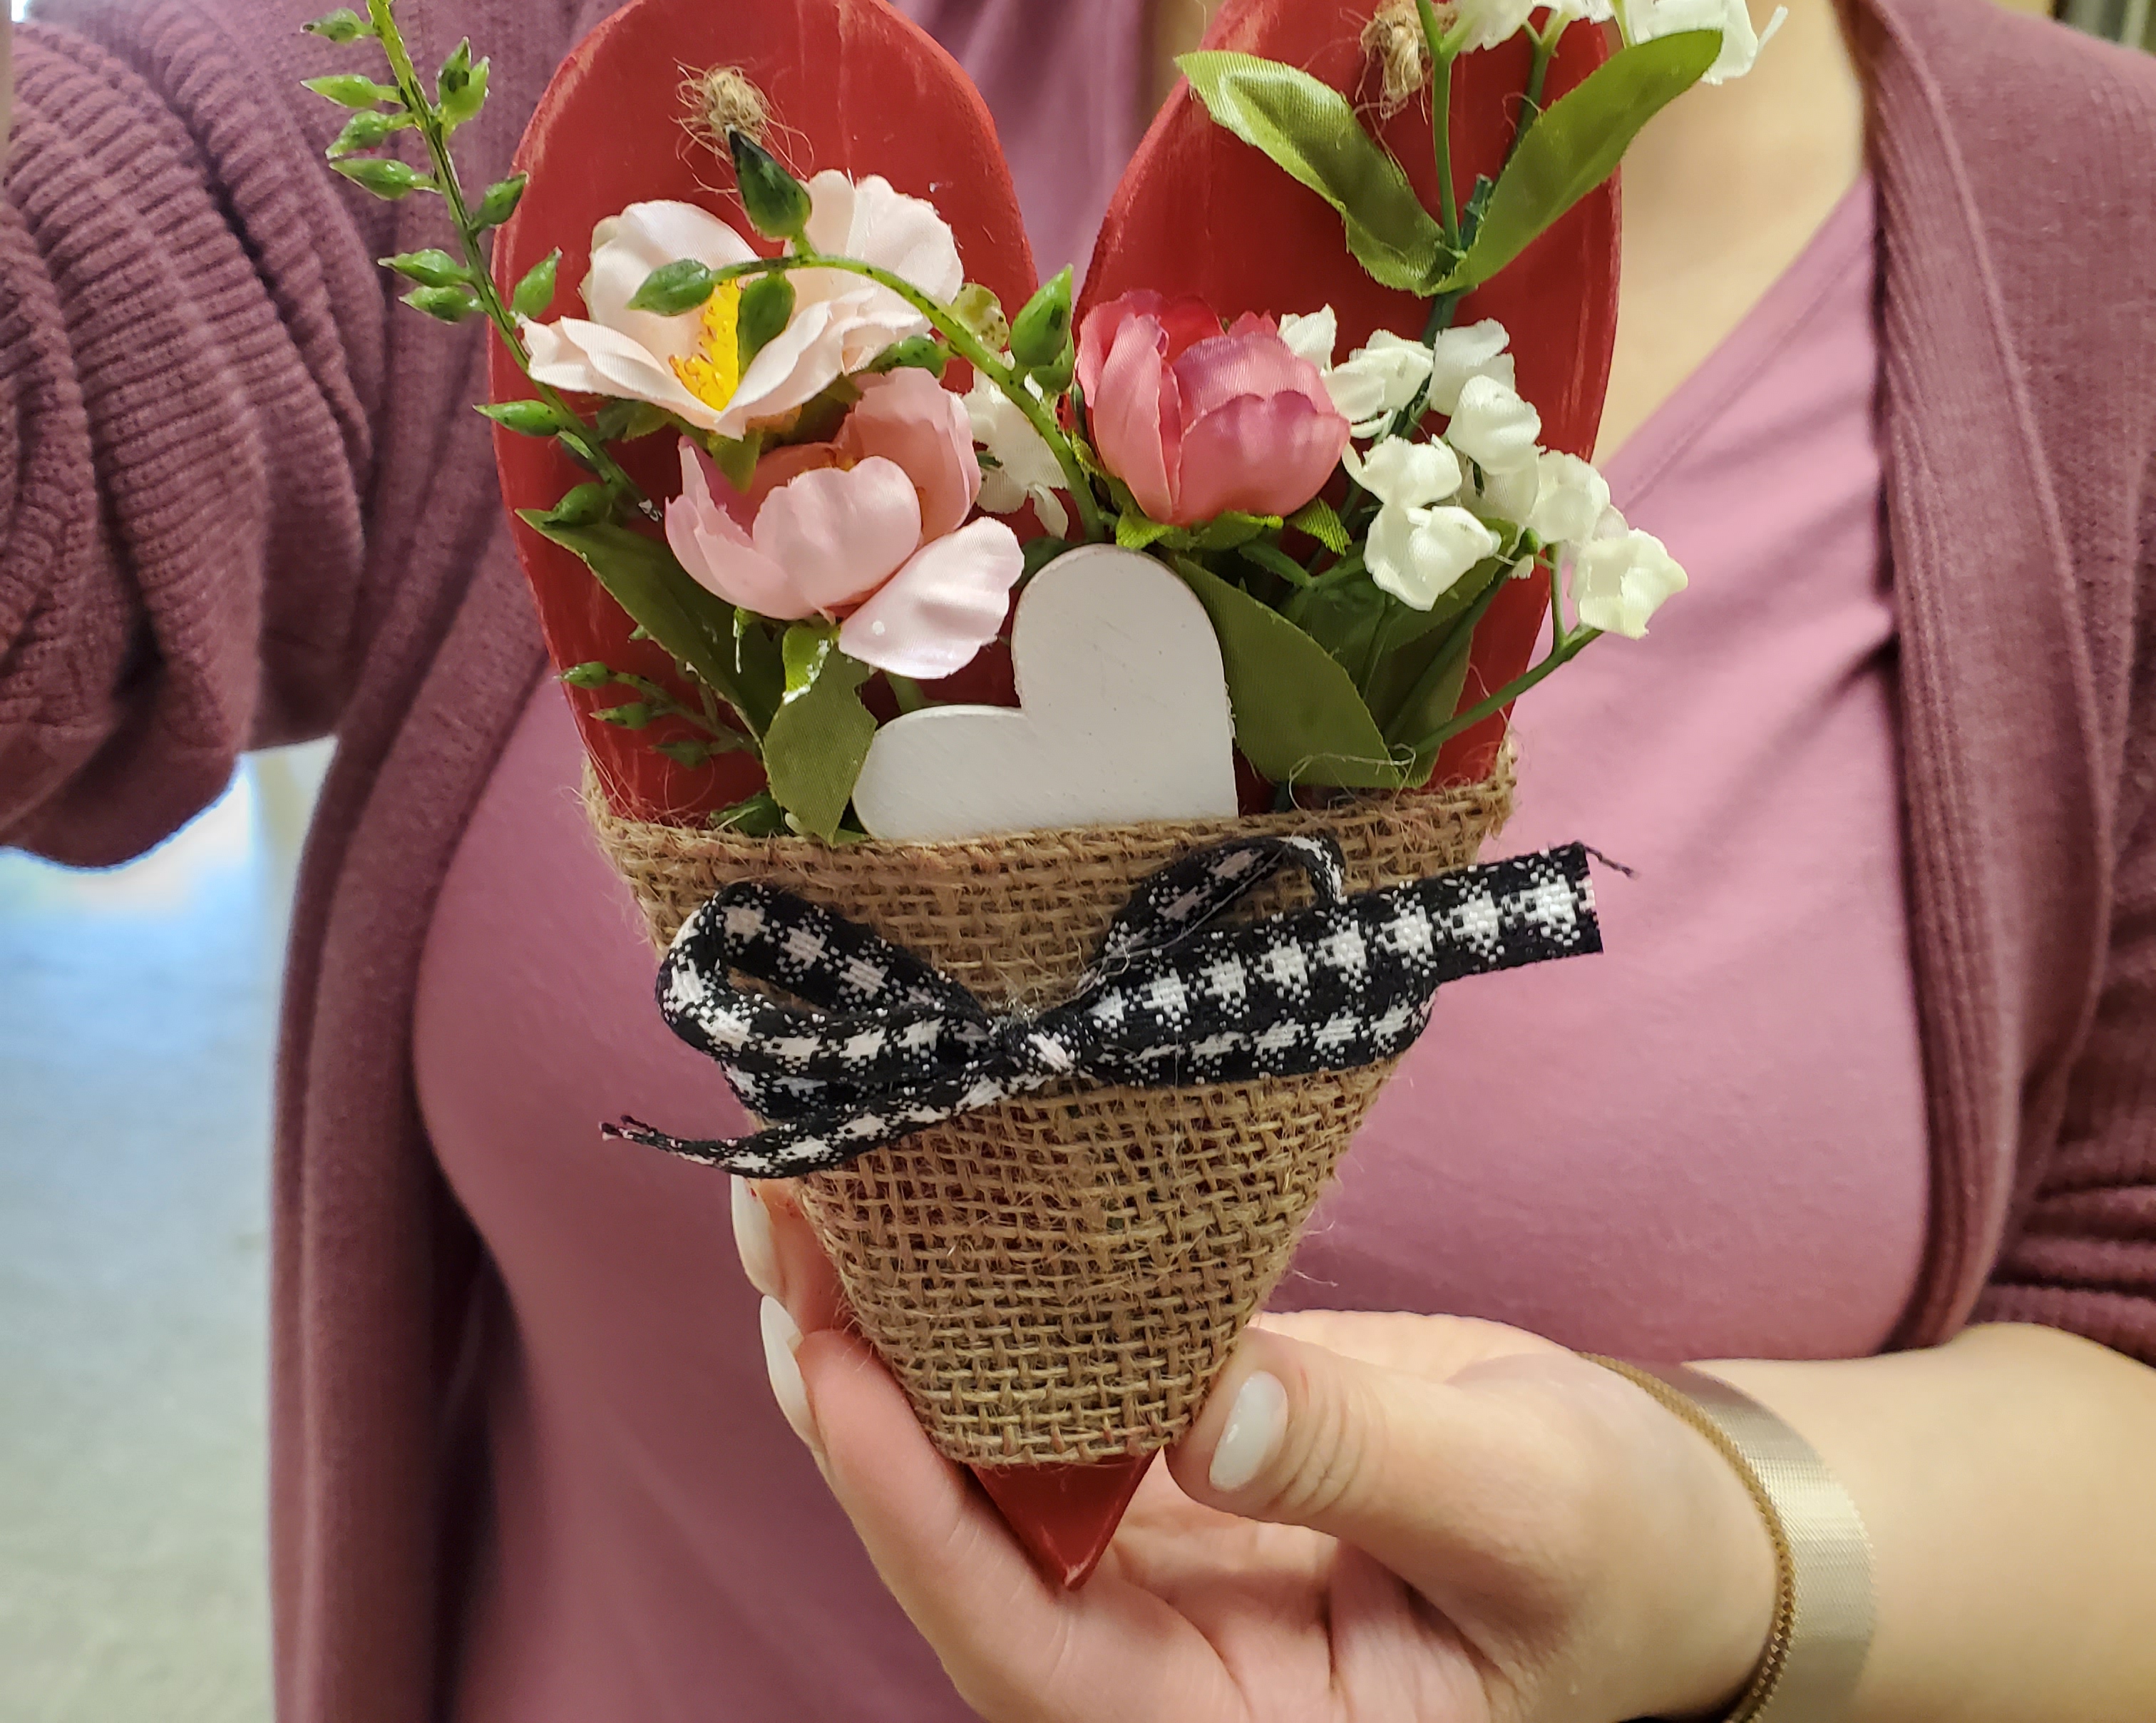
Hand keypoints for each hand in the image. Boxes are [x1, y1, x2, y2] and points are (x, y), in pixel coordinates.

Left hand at [734, 1177, 1776, 1722]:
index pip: (1031, 1648)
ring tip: (797, 1198)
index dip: (919, 1514)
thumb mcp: (1527, 1514)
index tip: (833, 1365)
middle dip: (854, 1398)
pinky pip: (1044, 1393)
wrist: (1663, 1530)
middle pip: (961, 1546)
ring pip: (976, 1460)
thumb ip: (1368, 1464)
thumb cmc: (1626, 1557)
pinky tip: (912, 1209)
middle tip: (779, 1232)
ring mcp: (1151, 1556)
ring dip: (880, 1336)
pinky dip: (973, 1307)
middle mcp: (1158, 1660)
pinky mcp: (1163, 1458)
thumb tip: (1201, 1401)